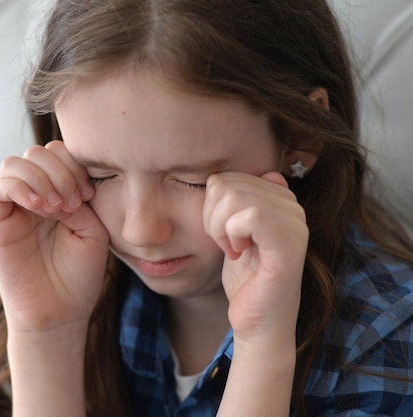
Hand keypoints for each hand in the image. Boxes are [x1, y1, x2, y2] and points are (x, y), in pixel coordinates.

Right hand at [0, 141, 108, 334]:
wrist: (60, 311)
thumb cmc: (79, 274)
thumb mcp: (92, 229)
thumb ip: (78, 196)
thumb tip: (59, 178)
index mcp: (60, 192)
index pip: (59, 153)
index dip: (74, 164)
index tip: (88, 195)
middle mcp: (35, 194)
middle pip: (37, 152)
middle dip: (60, 171)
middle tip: (73, 203)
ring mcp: (14, 207)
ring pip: (15, 164)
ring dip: (41, 178)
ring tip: (56, 209)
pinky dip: (21, 188)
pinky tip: (40, 208)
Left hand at [203, 172, 306, 345]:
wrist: (258, 322)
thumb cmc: (245, 279)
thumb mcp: (234, 232)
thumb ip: (237, 202)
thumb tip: (254, 173)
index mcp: (280, 198)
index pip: (228, 177)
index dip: (211, 206)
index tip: (222, 234)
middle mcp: (292, 206)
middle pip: (227, 185)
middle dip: (212, 218)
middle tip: (226, 245)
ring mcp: (294, 224)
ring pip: (233, 198)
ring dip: (219, 229)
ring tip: (233, 250)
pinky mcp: (289, 245)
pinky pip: (251, 215)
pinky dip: (231, 235)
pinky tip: (239, 253)